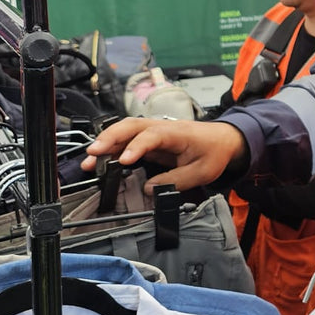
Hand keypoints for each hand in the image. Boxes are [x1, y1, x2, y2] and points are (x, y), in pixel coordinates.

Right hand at [81, 117, 247, 192]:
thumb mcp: (202, 172)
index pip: (152, 136)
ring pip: (125, 130)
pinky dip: (112, 149)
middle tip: (93, 154)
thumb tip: (150, 188)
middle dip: (110, 138)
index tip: (124, 161)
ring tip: (90, 161)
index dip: (137, 147)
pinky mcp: (150, 139)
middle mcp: (162, 127)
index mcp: (177, 133)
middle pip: (131, 126)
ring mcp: (154, 131)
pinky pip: (128, 140)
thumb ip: (176, 181)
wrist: (224, 139)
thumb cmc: (214, 152)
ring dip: (106, 143)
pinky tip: (100, 160)